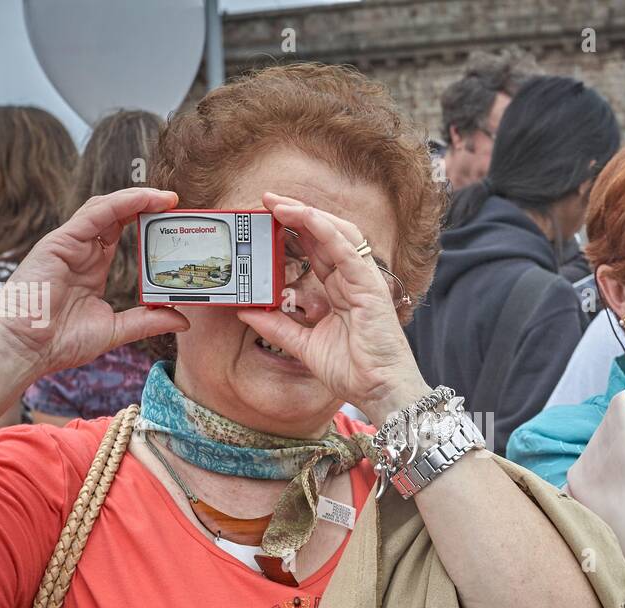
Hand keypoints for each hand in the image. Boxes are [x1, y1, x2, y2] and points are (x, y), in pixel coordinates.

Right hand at [0, 187, 190, 376]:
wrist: (24, 348)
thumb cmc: (58, 342)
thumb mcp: (115, 330)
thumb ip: (147, 321)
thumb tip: (183, 320)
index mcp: (92, 268)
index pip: (122, 234)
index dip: (146, 223)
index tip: (175, 222)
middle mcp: (81, 251)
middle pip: (117, 216)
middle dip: (146, 206)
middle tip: (177, 205)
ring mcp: (70, 244)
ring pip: (106, 208)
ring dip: (138, 198)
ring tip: (166, 198)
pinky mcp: (60, 241)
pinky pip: (94, 213)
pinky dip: (120, 203)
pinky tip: (143, 199)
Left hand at [236, 192, 428, 425]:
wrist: (378, 390)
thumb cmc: (353, 370)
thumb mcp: (304, 345)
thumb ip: (277, 326)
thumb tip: (245, 310)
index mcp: (340, 291)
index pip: (315, 251)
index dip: (292, 232)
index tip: (265, 219)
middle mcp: (352, 279)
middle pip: (324, 234)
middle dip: (296, 214)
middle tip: (266, 200)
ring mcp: (362, 279)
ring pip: (336, 233)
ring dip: (307, 214)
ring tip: (279, 203)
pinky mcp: (369, 285)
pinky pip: (346, 249)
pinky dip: (325, 229)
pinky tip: (304, 216)